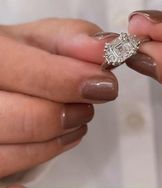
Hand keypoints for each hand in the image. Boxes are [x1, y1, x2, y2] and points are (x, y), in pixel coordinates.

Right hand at [0, 19, 117, 177]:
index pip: (23, 71)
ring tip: (77, 118)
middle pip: (23, 119)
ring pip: (15, 152)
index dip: (68, 80)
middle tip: (89, 104)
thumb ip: (77, 38)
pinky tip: (62, 135)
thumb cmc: (25, 55)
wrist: (3, 74)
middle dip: (66, 114)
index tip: (105, 84)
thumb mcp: (48, 38)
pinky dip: (44, 153)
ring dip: (59, 136)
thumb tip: (108, 46)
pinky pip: (12, 167)